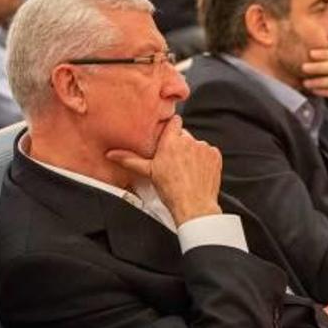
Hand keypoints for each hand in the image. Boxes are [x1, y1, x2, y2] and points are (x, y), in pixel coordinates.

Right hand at [106, 115, 221, 224]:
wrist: (194, 205)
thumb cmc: (172, 191)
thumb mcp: (148, 173)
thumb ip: (129, 159)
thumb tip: (112, 154)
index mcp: (171, 142)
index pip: (174, 121)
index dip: (171, 128)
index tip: (169, 135)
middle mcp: (188, 141)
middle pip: (184, 136)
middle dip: (180, 145)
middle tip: (174, 162)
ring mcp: (203, 147)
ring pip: (196, 145)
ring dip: (193, 153)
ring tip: (186, 170)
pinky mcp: (215, 155)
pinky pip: (208, 152)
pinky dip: (205, 160)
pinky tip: (198, 172)